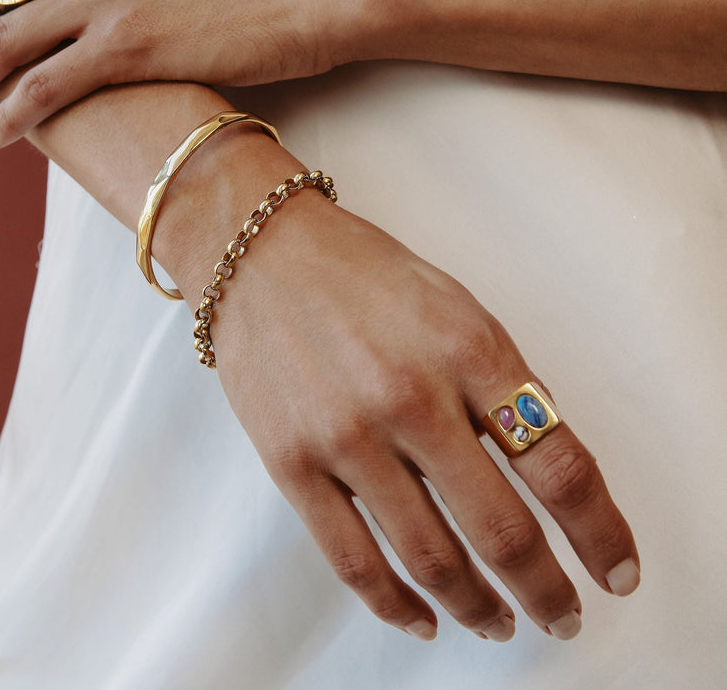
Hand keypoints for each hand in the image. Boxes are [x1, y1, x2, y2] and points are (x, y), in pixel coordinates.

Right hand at [201, 192, 639, 641]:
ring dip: (479, 607)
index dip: (600, 532)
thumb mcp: (455, 306)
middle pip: (503, 529)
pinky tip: (423, 619)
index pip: (559, 464)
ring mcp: (347, 435)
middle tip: (562, 614)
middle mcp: (411, 396)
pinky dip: (396, 605)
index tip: (615, 569)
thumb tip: (540, 464)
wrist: (261, 254)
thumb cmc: (362, 274)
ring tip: (501, 622)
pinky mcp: (292, 462)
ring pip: (431, 558)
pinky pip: (352, 560)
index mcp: (467, 348)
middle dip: (547, 590)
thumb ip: (501, 382)